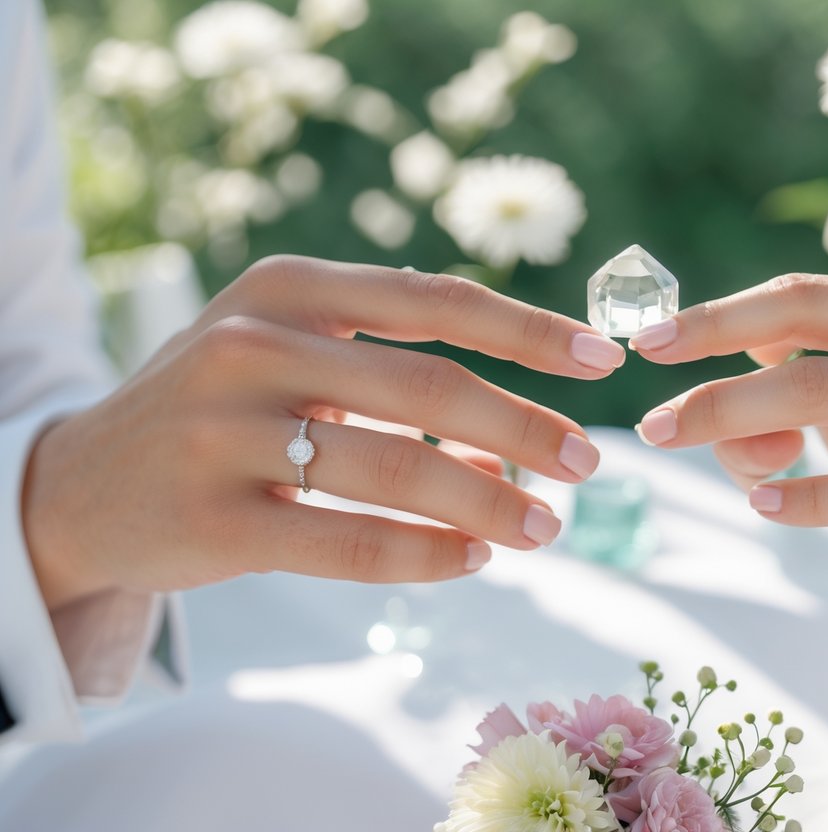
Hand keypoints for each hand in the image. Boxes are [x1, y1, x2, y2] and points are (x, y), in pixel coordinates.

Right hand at [24, 256, 625, 607]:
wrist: (83, 482)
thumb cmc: (218, 409)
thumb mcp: (290, 358)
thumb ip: (394, 380)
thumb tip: (509, 437)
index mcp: (288, 288)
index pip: (435, 300)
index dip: (530, 331)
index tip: (605, 359)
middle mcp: (254, 343)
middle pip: (428, 388)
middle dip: (525, 427)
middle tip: (587, 463)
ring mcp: (224, 431)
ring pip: (396, 469)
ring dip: (489, 500)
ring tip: (544, 525)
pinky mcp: (212, 518)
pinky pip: (348, 541)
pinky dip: (426, 555)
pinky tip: (473, 560)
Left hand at [629, 270, 827, 594]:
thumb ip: (824, 373)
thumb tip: (735, 372)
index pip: (802, 293)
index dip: (719, 314)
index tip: (651, 337)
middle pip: (801, 326)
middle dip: (708, 350)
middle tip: (644, 389)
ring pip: (822, 394)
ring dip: (730, 419)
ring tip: (669, 438)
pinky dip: (805, 496)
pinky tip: (760, 504)